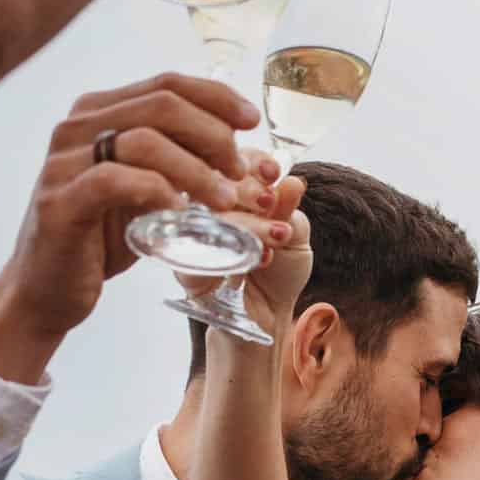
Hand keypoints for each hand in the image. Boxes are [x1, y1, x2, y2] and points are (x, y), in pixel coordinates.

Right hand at [0, 75, 284, 382]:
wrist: (47, 290)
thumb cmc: (102, 238)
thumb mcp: (148, 191)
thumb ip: (183, 163)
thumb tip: (248, 153)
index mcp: (99, 112)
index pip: (167, 84)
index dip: (217, 97)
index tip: (252, 121)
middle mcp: (77, 126)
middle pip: (162, 104)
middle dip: (213, 134)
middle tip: (240, 171)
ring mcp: (63, 161)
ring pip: (143, 140)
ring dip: (195, 168)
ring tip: (225, 199)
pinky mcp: (59, 200)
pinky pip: (115, 180)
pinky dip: (157, 191)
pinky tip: (180, 210)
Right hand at [178, 166, 310, 344]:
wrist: (269, 316)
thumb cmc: (279, 271)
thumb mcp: (295, 237)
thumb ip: (291, 211)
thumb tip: (292, 182)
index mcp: (235, 192)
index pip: (234, 163)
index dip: (254, 163)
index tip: (274, 173)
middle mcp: (209, 208)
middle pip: (216, 184)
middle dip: (249, 191)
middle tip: (273, 206)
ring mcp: (193, 236)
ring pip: (210, 216)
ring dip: (248, 224)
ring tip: (279, 235)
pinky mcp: (185, 265)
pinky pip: (198, 250)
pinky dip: (230, 253)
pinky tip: (258, 258)